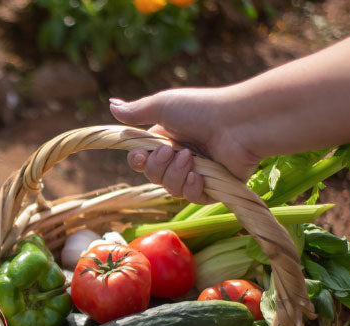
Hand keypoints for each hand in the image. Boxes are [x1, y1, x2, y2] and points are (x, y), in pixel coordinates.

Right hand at [109, 88, 260, 203]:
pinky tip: (199, 176)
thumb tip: (111, 104)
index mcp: (167, 140)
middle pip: (153, 176)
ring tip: (191, 158)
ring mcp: (198, 173)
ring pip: (170, 189)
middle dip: (158, 167)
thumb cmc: (201, 110)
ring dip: (175, 175)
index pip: (142, 160)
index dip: (137, 161)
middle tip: (171, 152)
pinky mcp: (214, 188)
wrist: (238, 123)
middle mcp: (181, 157)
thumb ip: (136, 111)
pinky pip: (192, 198)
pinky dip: (192, 188)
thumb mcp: (163, 106)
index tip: (140, 156)